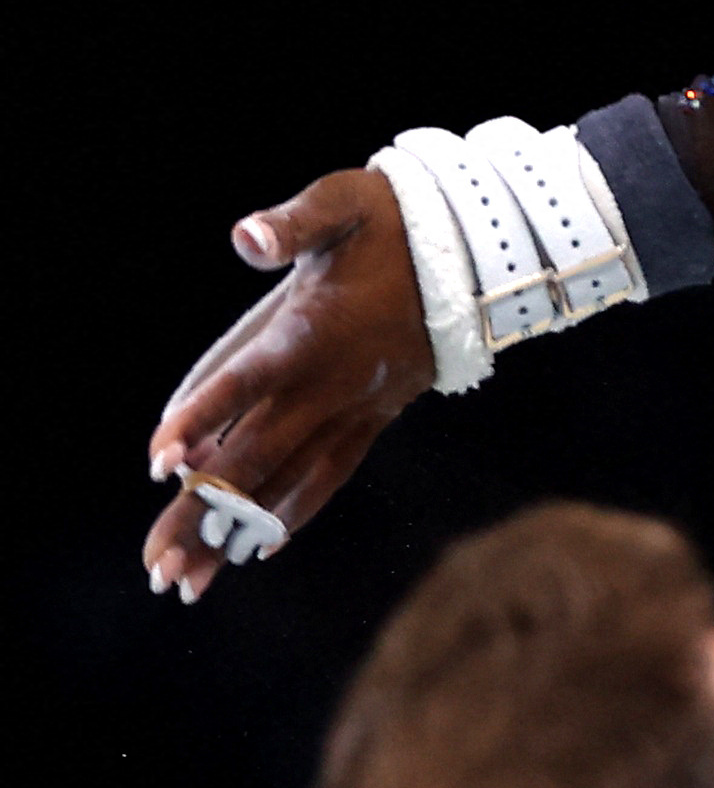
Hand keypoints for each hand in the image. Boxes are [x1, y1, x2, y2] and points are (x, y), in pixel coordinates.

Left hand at [140, 170, 433, 603]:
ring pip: (286, 481)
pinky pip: (329, 473)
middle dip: (201, 515)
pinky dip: (293, 512)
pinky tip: (259, 547)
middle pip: (253, 457)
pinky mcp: (374, 416)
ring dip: (236, 533)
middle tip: (157, 571)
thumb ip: (293, 222)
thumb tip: (246, 237)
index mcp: (308, 333)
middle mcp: (328, 383)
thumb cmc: (398, 219)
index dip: (200, 419)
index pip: (242, 383)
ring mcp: (353, 406)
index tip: (157, 467)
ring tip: (190, 582)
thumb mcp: (344, 205)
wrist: (482, 250)